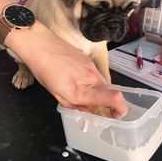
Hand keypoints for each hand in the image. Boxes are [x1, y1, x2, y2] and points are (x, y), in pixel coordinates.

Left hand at [5, 21, 127, 118]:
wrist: (41, 45)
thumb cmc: (43, 70)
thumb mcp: (56, 94)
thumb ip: (74, 105)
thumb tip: (86, 111)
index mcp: (82, 90)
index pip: (115, 98)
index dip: (121, 109)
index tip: (115, 115)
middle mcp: (91, 78)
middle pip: (112, 93)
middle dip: (108, 103)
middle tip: (94, 106)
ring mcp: (91, 67)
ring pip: (104, 83)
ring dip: (99, 91)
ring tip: (80, 89)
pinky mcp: (89, 60)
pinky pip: (96, 74)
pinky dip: (92, 80)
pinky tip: (77, 77)